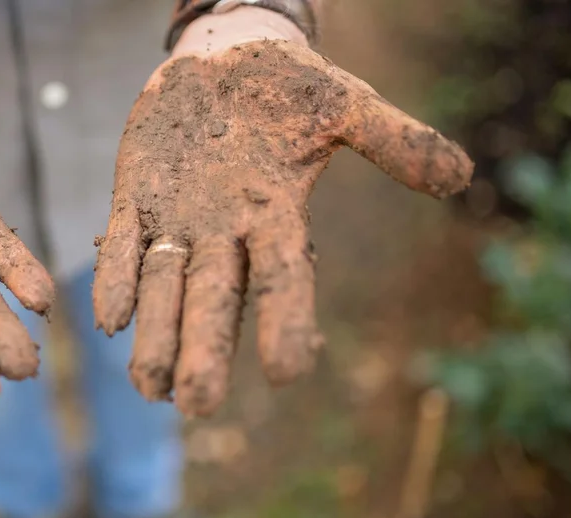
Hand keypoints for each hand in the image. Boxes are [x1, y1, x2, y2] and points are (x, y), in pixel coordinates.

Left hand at [93, 39, 472, 415]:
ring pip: (164, 287)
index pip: (285, 276)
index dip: (286, 320)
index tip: (288, 371)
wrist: (222, 59)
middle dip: (205, 350)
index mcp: (277, 215)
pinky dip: (115, 278)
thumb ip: (394, 140)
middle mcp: (226, 231)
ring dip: (155, 334)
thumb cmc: (288, 85)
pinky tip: (109, 318)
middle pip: (216, 298)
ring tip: (147, 388)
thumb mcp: (344, 104)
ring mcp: (177, 219)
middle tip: (196, 406)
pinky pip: (124, 246)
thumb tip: (462, 177)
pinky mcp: (134, 198)